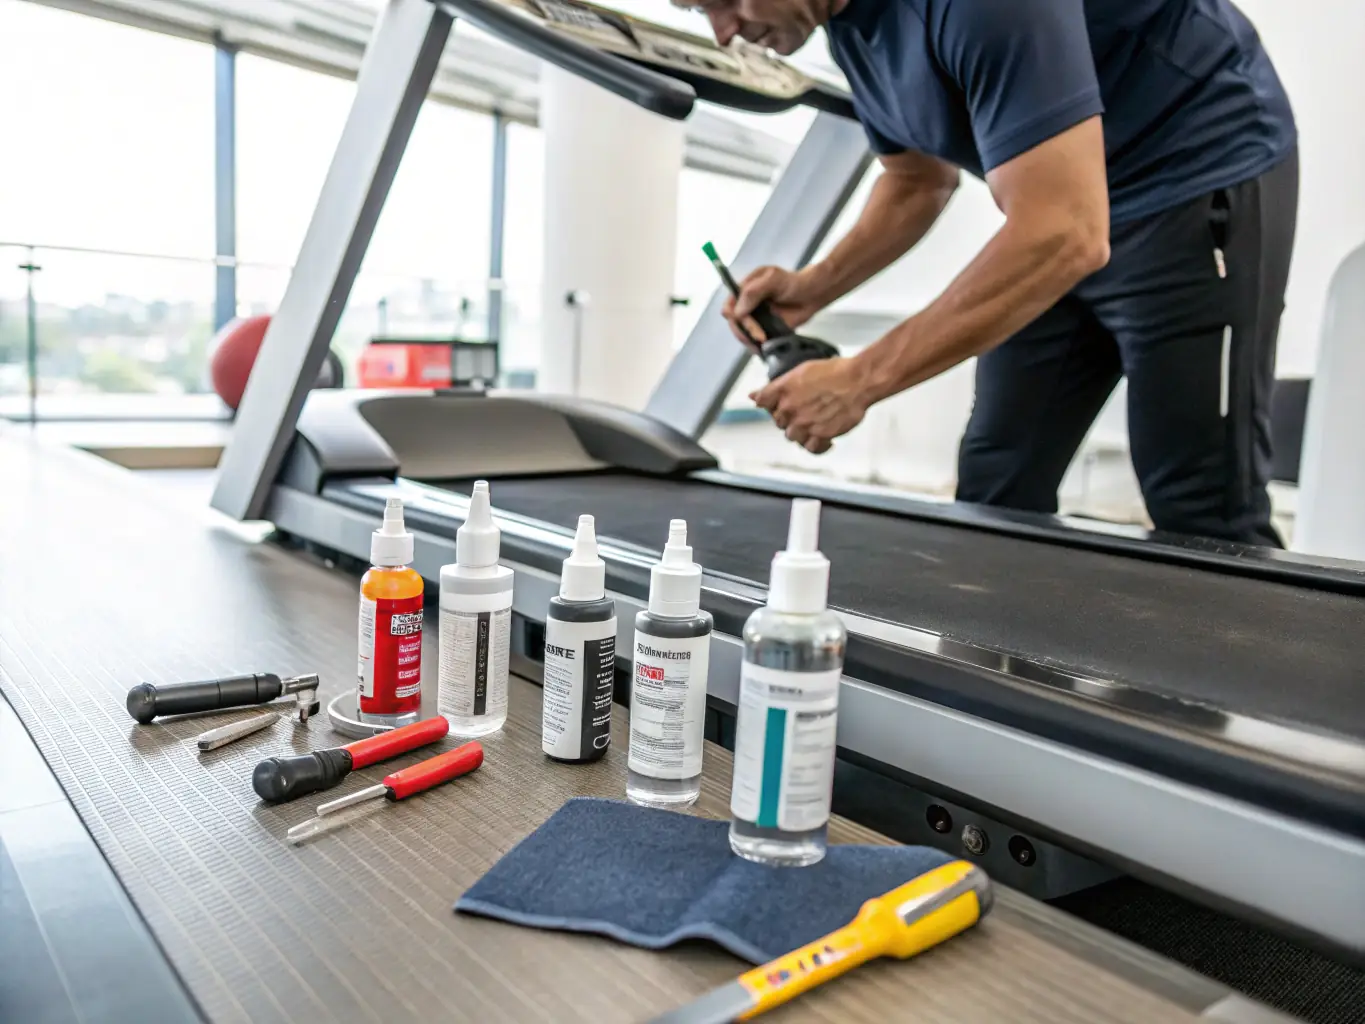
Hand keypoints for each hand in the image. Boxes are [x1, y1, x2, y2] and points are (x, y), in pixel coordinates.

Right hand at [723, 265, 825, 348]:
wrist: (812, 295)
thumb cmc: (794, 282)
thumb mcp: (773, 279)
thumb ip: (754, 291)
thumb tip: (738, 311)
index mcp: (745, 290)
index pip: (729, 305)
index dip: (733, 315)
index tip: (745, 321)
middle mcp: (747, 305)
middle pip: (735, 323)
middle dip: (745, 331)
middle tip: (760, 336)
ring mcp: (756, 319)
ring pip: (743, 334)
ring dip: (750, 341)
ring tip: (764, 341)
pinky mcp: (765, 330)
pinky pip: (755, 342)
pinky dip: (757, 347)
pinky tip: (764, 348)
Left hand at [751, 357, 870, 453]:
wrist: (859, 381)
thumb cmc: (836, 372)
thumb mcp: (801, 371)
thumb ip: (777, 387)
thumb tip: (753, 396)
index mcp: (784, 389)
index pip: (762, 401)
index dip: (769, 404)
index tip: (777, 404)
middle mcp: (790, 408)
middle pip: (779, 421)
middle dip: (790, 417)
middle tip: (806, 410)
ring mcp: (804, 423)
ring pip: (793, 436)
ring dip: (803, 431)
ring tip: (817, 422)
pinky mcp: (820, 435)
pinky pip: (811, 448)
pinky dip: (818, 444)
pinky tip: (826, 436)